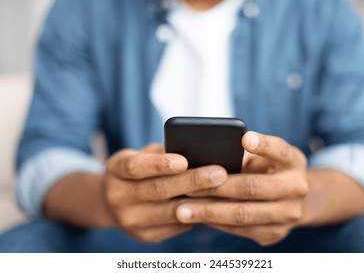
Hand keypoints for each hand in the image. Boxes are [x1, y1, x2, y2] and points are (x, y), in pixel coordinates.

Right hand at [103, 144, 227, 242]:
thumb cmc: (139, 170)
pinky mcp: (145, 235)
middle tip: (219, 173)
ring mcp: (130, 220)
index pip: (135, 167)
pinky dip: (197, 214)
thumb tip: (198, 151)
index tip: (184, 160)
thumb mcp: (142, 155)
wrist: (116, 202)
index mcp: (115, 170)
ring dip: (200, 201)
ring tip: (224, 190)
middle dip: (191, 181)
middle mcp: (118, 197)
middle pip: (157, 190)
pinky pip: (176, 226)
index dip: (159, 164)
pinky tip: (216, 205)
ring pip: (170, 212)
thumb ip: (162, 153)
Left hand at [176, 132, 307, 245]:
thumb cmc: (266, 169)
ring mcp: (288, 214)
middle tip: (187, 187)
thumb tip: (203, 155)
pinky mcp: (276, 233)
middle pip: (253, 187)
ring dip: (209, 212)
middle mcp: (297, 188)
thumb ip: (241, 153)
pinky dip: (216, 223)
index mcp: (293, 161)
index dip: (263, 144)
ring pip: (243, 215)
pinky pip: (241, 230)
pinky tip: (196, 218)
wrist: (290, 199)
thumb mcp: (262, 155)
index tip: (244, 137)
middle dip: (217, 188)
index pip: (280, 150)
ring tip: (182, 210)